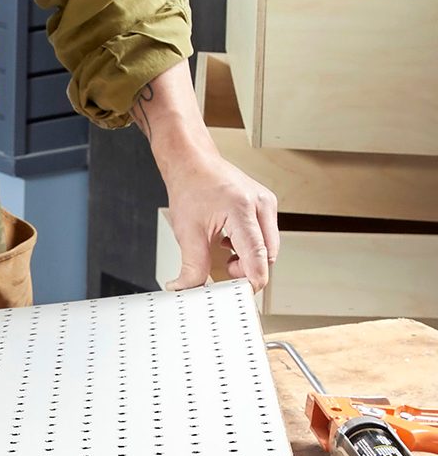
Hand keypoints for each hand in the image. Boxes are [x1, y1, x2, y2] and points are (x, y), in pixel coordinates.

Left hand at [162, 151, 278, 292]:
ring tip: (225, 253)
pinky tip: (230, 243)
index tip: (241, 293)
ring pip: (268, 247)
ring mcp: (266, 203)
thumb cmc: (191, 187)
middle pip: (267, 255)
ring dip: (249, 258)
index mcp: (243, 209)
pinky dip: (250, 247)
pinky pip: (265, 235)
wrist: (193, 163)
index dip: (252, 280)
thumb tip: (189, 288)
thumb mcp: (188, 232)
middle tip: (225, 272)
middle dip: (248, 270)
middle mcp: (261, 204)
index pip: (258, 256)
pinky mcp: (264, 204)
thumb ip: (192, 266)